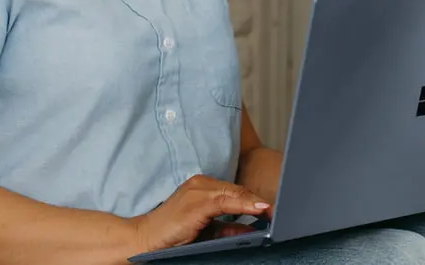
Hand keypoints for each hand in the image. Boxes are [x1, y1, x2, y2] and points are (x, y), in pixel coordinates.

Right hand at [136, 175, 271, 251]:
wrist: (145, 240)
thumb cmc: (172, 236)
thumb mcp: (205, 231)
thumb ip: (226, 227)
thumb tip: (251, 229)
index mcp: (201, 187)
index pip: (234, 191)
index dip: (253, 199)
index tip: (271, 209)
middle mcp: (200, 183)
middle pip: (237, 189)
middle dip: (256, 200)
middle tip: (279, 210)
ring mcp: (198, 190)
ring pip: (234, 193)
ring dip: (254, 202)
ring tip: (272, 211)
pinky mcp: (197, 201)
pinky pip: (226, 201)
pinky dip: (244, 204)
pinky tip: (259, 208)